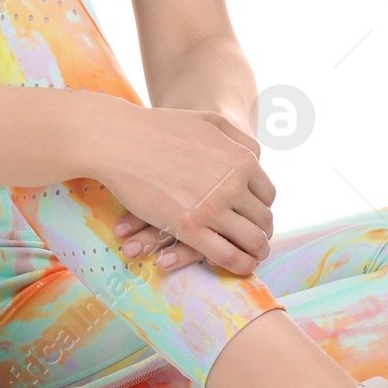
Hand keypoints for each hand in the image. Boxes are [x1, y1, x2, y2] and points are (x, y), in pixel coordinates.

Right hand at [93, 103, 273, 273]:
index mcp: (242, 160)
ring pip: (251, 241)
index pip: (267, 195)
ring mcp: (211, 207)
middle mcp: (233, 184)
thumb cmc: (161, 127)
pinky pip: (227, 255)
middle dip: (261, 232)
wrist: (120, 139)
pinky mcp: (189, 227)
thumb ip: (239, 139)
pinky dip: (239, 265)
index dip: (261, 209)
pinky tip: (239, 266)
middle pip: (263, 219)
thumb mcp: (210, 121)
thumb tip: (257, 158)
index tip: (252, 217)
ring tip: (252, 256)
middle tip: (255, 241)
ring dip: (256, 252)